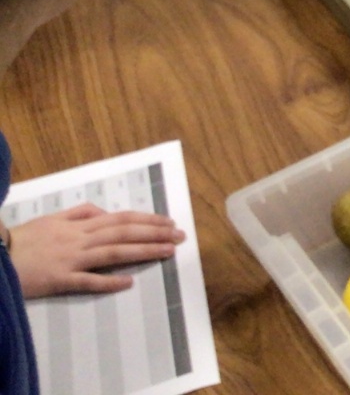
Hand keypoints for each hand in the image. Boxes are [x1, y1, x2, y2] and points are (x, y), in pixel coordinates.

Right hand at [10, 204, 185, 296]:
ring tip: (168, 251)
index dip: (146, 219)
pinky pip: (87, 281)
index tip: (169, 222)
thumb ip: (79, 213)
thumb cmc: (23, 239)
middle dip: (154, 233)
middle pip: (123, 233)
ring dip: (143, 251)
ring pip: (113, 253)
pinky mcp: (58, 280)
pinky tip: (128, 283)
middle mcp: (78, 238)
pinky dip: (108, 282)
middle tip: (180, 236)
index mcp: (77, 224)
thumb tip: (104, 212)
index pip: (120, 218)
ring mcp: (70, 259)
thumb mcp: (52, 218)